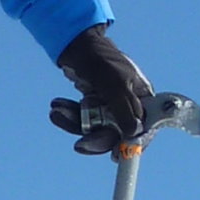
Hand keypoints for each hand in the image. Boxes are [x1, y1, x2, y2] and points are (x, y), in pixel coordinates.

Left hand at [50, 26, 155, 151]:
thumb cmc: (100, 59)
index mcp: (142, 97)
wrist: (75, 41)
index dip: (132, 145)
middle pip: (116, 133)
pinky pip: (82, 117)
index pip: (144, 128)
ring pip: (94, 127)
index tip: (117, 157)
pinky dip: (69, 115)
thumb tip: (134, 135)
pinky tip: (57, 105)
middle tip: (78, 146)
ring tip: (56, 112)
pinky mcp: (92, 102)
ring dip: (74, 123)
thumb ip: (124, 110)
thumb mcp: (115, 84)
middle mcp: (128, 103)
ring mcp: (109, 103)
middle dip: (95, 138)